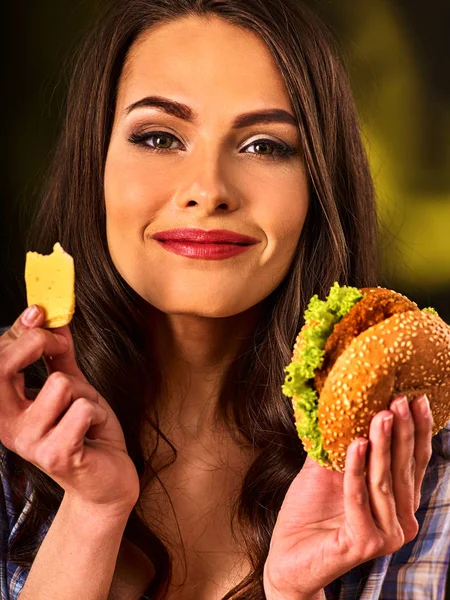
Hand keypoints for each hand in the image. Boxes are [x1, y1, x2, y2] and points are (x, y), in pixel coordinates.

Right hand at [0, 305, 139, 516]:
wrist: (107, 480)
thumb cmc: (88, 433)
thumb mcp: (73, 387)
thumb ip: (58, 356)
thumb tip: (51, 319)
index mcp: (5, 407)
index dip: (20, 330)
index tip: (40, 313)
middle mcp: (7, 425)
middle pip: (4, 365)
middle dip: (40, 343)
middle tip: (60, 349)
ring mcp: (29, 442)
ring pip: (60, 383)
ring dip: (83, 393)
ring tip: (85, 416)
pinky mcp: (56, 455)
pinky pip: (82, 409)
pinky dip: (96, 414)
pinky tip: (92, 433)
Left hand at [263, 394, 432, 598]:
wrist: (287, 555)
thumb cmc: (308, 513)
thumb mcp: (325, 470)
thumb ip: (337, 443)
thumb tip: (339, 402)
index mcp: (397, 501)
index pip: (413, 461)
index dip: (417, 430)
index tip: (416, 398)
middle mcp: (399, 519)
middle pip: (403, 468)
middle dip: (403, 431)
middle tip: (399, 400)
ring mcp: (386, 534)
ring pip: (384, 481)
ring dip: (382, 445)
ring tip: (380, 415)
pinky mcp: (366, 542)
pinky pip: (360, 498)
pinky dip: (356, 470)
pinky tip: (356, 444)